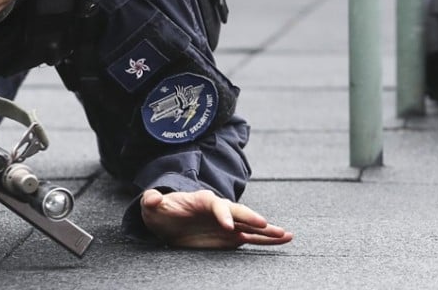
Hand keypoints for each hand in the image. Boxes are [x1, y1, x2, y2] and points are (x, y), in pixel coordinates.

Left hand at [140, 188, 292, 248]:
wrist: (168, 220)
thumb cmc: (162, 211)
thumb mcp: (153, 206)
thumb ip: (152, 201)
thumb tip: (151, 198)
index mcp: (204, 200)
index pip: (217, 205)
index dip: (223, 214)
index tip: (228, 226)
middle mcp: (220, 210)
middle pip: (239, 212)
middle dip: (252, 218)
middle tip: (266, 225)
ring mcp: (228, 223)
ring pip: (250, 226)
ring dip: (268, 230)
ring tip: (286, 235)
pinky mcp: (230, 236)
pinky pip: (251, 237)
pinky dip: (266, 239)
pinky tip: (281, 240)